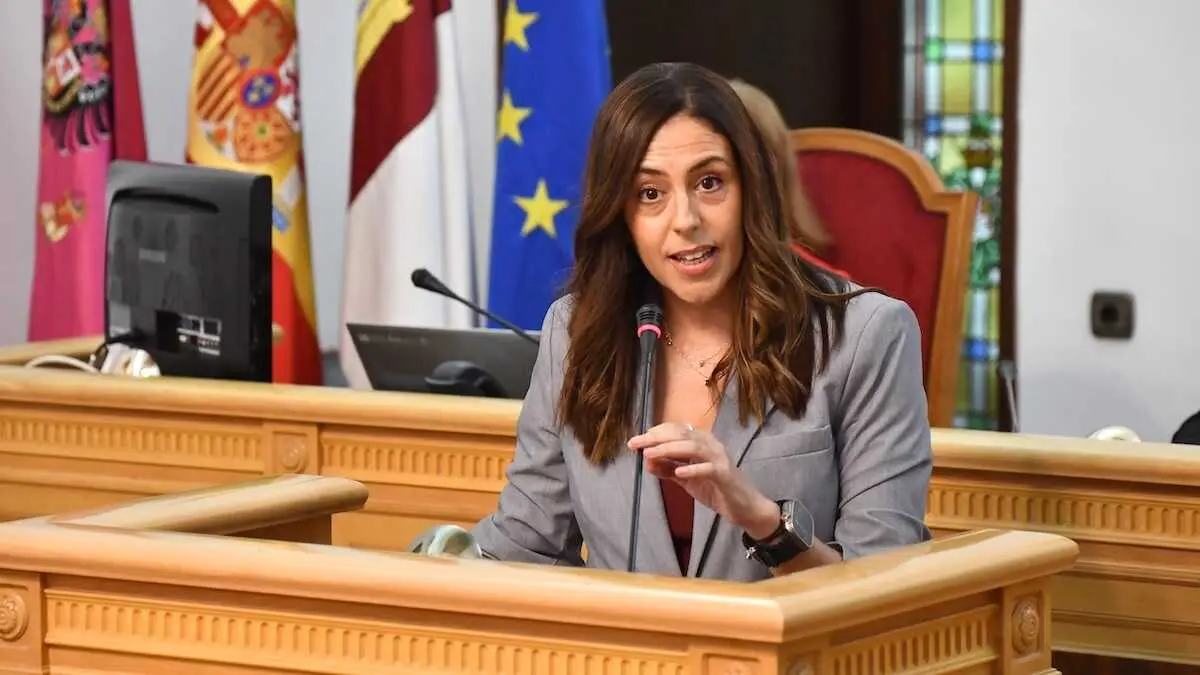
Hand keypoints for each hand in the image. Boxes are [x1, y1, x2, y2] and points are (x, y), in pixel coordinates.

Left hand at [628, 422, 779, 538]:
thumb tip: (646, 462)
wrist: (745, 507)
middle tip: (636, 444)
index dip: (655, 433)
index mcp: (702, 442)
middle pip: (682, 435)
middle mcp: (712, 445)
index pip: (676, 430)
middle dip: (656, 438)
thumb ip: (668, 470)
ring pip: (693, 447)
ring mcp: (720, 459)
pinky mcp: (725, 475)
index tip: (637, 441)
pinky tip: (678, 472)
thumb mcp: (686, 480)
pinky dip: (692, 469)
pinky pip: (708, 468)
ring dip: (669, 449)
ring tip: (650, 454)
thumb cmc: (716, 489)